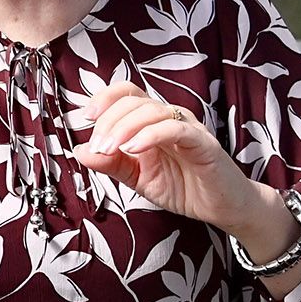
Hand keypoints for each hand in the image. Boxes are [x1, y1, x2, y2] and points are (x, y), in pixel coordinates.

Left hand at [77, 82, 263, 230]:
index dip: (103, 99)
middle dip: (109, 121)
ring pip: (153, 111)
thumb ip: (111, 164)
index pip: (126, 94)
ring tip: (111, 149)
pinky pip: (176, 130)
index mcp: (151, 122)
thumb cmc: (183, 187)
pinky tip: (134, 148)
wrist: (221, 207)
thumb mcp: (137, 178)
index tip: (84, 118)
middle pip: (134, 100)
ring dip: (125, 128)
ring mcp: (187, 128)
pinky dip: (151, 135)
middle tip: (98, 147)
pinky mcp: (203, 144)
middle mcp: (169, 118)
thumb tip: (79, 151)